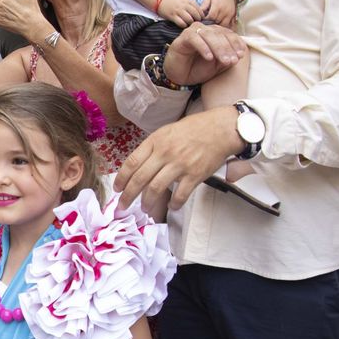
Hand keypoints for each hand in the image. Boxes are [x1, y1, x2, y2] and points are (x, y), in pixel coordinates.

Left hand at [115, 105, 246, 211]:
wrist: (221, 128)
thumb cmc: (194, 129)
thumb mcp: (167, 131)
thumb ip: (153, 148)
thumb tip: (139, 167)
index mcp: (156, 141)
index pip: (132, 162)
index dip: (121, 178)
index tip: (117, 188)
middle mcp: (165, 153)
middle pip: (140, 179)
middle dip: (128, 196)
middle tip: (122, 206)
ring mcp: (180, 165)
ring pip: (156, 188)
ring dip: (147, 202)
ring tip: (145, 209)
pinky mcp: (195, 175)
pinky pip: (180, 194)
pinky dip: (174, 204)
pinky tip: (171, 206)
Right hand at [157, 0, 202, 27]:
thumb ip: (190, 3)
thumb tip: (198, 11)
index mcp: (187, 1)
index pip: (198, 8)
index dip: (201, 14)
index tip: (202, 18)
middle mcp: (183, 6)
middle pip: (195, 14)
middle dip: (197, 19)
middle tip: (197, 22)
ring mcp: (178, 11)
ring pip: (189, 19)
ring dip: (191, 23)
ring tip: (190, 24)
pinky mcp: (172, 16)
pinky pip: (181, 23)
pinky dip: (184, 25)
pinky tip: (184, 25)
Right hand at [162, 22, 244, 87]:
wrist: (180, 77)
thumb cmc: (198, 69)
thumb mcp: (217, 65)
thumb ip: (228, 58)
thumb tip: (239, 54)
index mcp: (215, 34)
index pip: (228, 34)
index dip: (236, 44)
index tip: (241, 55)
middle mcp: (205, 30)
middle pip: (220, 34)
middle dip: (228, 48)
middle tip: (232, 61)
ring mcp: (193, 32)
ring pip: (209, 35)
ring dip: (218, 48)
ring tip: (224, 61)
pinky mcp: (183, 38)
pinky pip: (195, 39)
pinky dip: (203, 47)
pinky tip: (209, 57)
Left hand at [200, 0, 237, 27]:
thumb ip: (204, 6)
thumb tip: (199, 15)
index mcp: (217, 6)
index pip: (211, 17)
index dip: (206, 19)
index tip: (204, 17)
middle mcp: (224, 11)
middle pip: (217, 21)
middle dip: (212, 22)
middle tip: (209, 20)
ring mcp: (230, 13)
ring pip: (223, 24)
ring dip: (218, 24)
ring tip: (215, 21)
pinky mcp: (234, 14)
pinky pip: (230, 23)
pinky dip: (225, 24)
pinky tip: (221, 22)